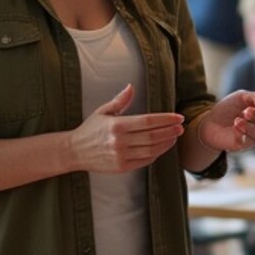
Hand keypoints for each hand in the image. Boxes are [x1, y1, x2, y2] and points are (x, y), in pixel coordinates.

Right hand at [66, 85, 183, 173]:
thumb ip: (120, 100)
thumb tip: (131, 86)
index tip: (178, 117)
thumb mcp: (103, 111)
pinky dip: (156, 154)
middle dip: (170, 131)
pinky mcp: (121, 167)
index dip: (165, 119)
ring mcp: (121, 156)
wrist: (74, 151)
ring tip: (174, 136)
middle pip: (153, 136)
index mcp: (117, 125)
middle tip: (181, 127)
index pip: (148, 121)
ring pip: (151, 150)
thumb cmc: (90, 130)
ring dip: (166, 143)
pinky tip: (162, 147)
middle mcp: (120, 141)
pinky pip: (144, 161)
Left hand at [197, 90, 254, 153]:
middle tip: (247, 112)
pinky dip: (242, 133)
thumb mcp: (241, 97)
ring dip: (249, 125)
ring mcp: (253, 135)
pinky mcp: (244, 144)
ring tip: (237, 121)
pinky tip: (235, 127)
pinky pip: (248, 141)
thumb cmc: (227, 108)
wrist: (210, 122)